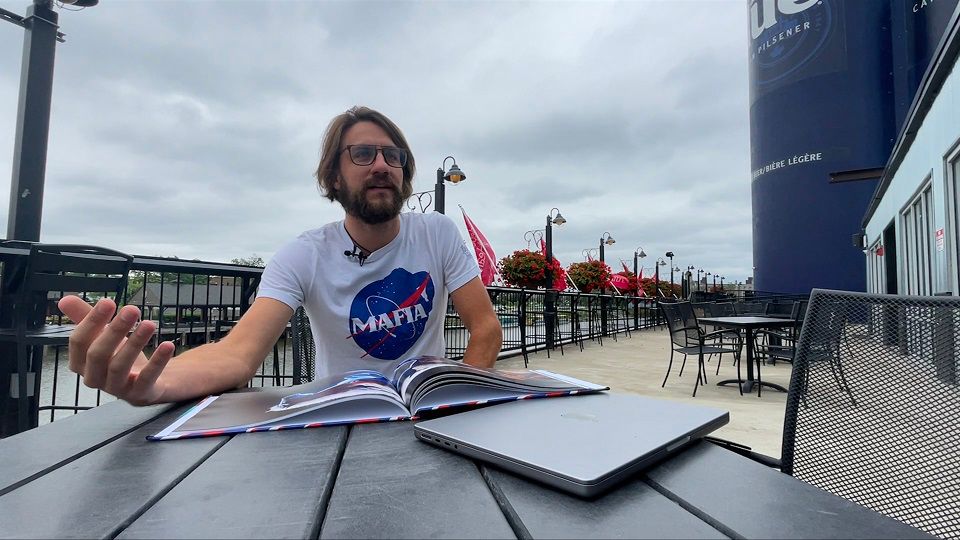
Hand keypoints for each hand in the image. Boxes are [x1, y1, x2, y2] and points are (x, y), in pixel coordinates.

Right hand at [58, 295, 175, 405]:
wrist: (147, 383)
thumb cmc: (118, 356)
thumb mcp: (101, 336)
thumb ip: (84, 318)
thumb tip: (64, 300)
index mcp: (80, 363)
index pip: (78, 342)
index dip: (91, 321)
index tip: (108, 301)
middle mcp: (94, 378)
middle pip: (98, 354)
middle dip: (115, 330)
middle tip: (132, 310)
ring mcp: (116, 388)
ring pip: (120, 366)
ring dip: (135, 343)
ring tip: (149, 324)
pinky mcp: (139, 394)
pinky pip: (146, 379)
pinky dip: (157, 361)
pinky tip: (168, 345)